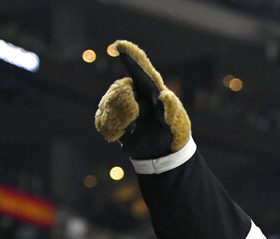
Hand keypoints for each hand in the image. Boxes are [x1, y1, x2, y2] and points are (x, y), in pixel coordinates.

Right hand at [94, 40, 190, 158]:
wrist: (163, 152)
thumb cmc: (174, 133)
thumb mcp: (178, 123)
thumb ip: (172, 109)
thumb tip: (167, 95)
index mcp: (152, 88)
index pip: (141, 68)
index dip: (130, 56)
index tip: (120, 45)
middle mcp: (135, 92)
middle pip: (119, 88)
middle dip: (122, 102)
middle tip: (133, 116)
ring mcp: (122, 105)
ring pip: (107, 104)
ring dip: (116, 118)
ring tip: (130, 129)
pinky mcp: (113, 118)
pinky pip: (101, 119)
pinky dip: (109, 128)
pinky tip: (120, 135)